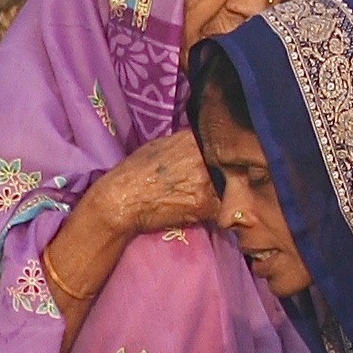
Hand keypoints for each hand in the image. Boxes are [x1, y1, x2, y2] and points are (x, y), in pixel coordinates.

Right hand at [97, 130, 219, 240]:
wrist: (121, 200)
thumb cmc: (134, 172)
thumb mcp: (160, 146)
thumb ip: (186, 144)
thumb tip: (202, 146)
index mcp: (192, 139)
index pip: (222, 145)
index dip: (225, 157)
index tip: (224, 165)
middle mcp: (203, 156)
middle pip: (230, 166)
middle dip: (230, 175)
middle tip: (225, 184)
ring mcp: (205, 180)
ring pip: (232, 187)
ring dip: (228, 194)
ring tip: (221, 200)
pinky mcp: (204, 204)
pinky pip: (224, 209)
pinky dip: (222, 213)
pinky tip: (212, 213)